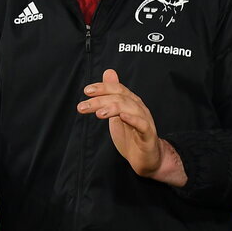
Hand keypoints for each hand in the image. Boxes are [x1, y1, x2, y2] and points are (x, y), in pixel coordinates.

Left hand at [78, 69, 185, 185]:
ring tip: (98, 113)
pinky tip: (122, 117)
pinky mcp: (148, 135)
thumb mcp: (117, 113)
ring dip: (113, 108)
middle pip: (120, 98)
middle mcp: (139, 108)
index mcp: (131, 103)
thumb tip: (108, 72)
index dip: (103, 88)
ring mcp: (145, 121)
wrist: (147, 158)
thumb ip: (112, 95)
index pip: (117, 89)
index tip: (87, 91)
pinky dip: (133, 119)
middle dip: (100, 100)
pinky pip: (142, 125)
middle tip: (83, 106)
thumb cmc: (132, 136)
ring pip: (130, 109)